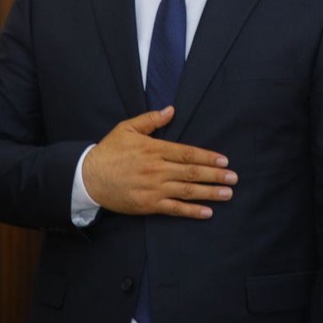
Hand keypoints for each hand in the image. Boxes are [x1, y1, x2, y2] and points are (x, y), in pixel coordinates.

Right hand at [82, 106, 237, 218]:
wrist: (88, 178)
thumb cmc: (109, 151)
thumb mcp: (127, 128)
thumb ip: (151, 120)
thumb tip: (171, 110)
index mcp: (154, 150)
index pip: (187, 153)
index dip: (208, 157)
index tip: (224, 161)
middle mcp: (157, 169)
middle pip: (192, 172)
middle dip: (215, 175)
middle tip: (234, 178)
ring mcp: (153, 189)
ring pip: (187, 191)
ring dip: (209, 193)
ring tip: (227, 194)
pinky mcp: (148, 205)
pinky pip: (174, 209)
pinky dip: (191, 211)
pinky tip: (207, 212)